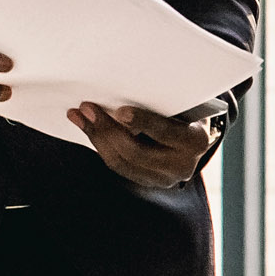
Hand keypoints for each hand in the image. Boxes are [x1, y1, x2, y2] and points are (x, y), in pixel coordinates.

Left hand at [75, 100, 220, 191]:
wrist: (194, 138)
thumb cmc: (185, 113)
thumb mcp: (182, 106)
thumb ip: (161, 104)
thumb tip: (121, 94)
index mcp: (194, 141)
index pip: (165, 132)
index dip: (143, 122)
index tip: (121, 111)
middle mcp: (182, 165)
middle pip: (136, 152)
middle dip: (108, 130)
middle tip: (87, 109)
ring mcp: (163, 178)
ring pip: (121, 163)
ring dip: (97, 138)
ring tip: (80, 117)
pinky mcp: (146, 181)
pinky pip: (118, 166)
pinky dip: (101, 147)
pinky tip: (89, 130)